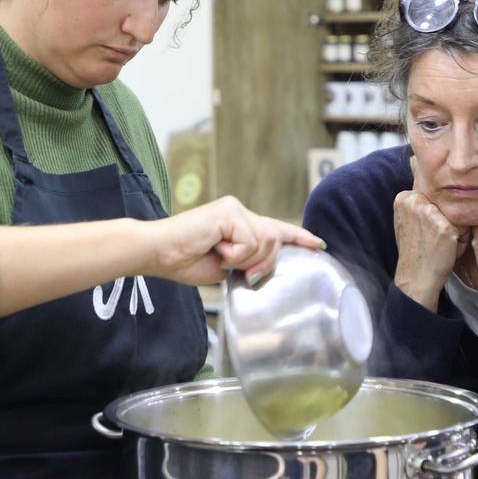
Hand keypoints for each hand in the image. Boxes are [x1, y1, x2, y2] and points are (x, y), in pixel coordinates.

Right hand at [144, 196, 322, 285]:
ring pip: (266, 241)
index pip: (276, 229)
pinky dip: (234, 254)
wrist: (159, 254)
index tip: (318, 245)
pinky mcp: (228, 212)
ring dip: (246, 259)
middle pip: (276, 238)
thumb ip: (249, 261)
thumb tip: (266, 266)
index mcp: (240, 223)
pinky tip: (215, 248)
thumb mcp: (227, 265)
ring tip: (220, 256)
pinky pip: (249, 241)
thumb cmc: (184, 260)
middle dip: (264, 262)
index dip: (299, 237)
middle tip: (237, 270)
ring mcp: (234, 209)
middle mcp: (240, 211)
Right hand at [393, 156, 467, 307]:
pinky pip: (466, 225)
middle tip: (435, 241)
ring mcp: (428, 212)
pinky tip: (449, 249)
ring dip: (457, 230)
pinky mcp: (443, 225)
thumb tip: (415, 161)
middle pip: (448, 202)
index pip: (436, 197)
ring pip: (458, 212)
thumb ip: (418, 197)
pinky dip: (463, 239)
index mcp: (404, 197)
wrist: (416, 278)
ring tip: (442, 244)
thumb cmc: (418, 251)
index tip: (428, 234)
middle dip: (449, 222)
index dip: (438, 217)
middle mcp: (414, 200)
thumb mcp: (412, 220)